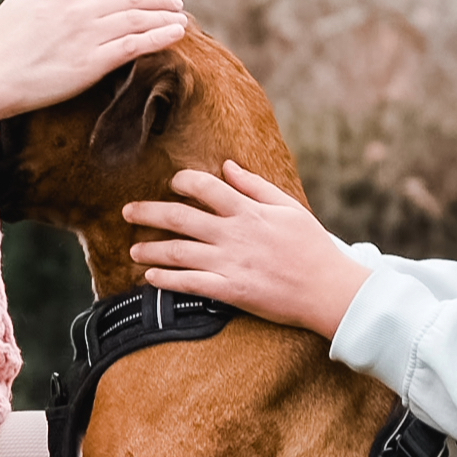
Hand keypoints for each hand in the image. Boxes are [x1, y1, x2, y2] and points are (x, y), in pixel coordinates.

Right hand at [0, 0, 190, 119]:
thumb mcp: (21, 1)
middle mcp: (78, 8)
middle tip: (175, 3)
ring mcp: (87, 35)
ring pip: (137, 18)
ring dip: (164, 15)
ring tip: (183, 18)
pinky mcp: (93, 63)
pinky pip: (135, 45)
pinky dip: (160, 36)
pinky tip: (176, 34)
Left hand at [122, 162, 372, 338]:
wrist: (329, 289)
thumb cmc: (312, 247)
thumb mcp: (288, 207)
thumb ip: (255, 186)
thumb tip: (227, 166)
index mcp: (248, 210)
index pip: (204, 186)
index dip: (182, 182)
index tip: (172, 184)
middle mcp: (234, 234)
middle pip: (180, 218)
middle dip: (148, 213)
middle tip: (127, 212)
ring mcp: (231, 263)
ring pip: (179, 252)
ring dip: (151, 250)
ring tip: (133, 251)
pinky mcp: (231, 291)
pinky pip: (190, 284)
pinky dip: (166, 281)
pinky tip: (150, 278)